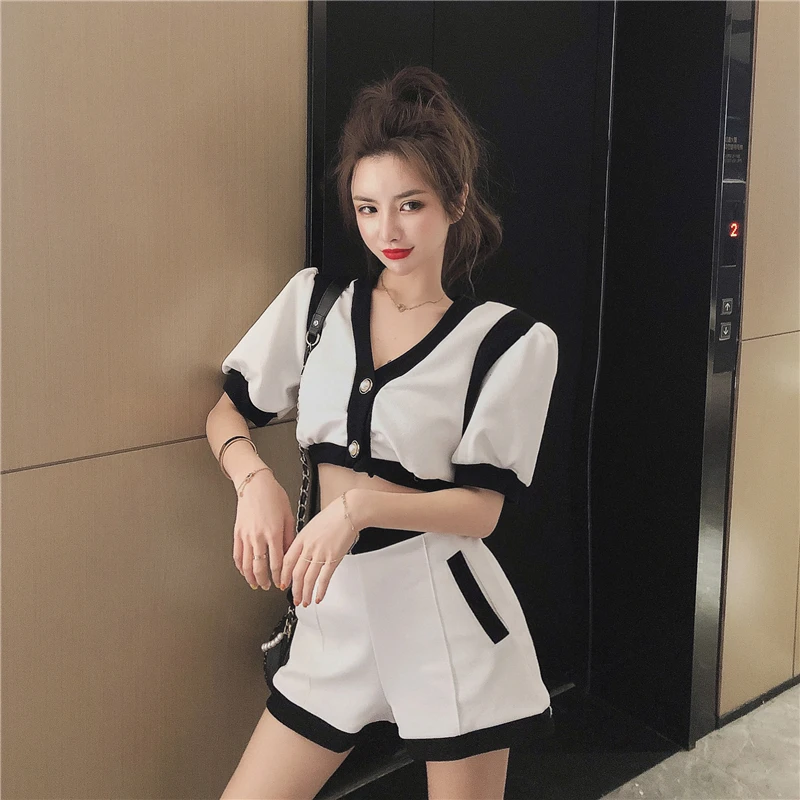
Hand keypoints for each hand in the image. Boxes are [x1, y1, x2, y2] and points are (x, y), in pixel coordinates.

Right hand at [232, 470, 295, 590]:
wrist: (255, 484)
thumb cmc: (273, 496)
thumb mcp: (288, 516)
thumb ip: (290, 537)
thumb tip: (291, 553)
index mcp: (273, 533)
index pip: (276, 563)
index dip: (279, 576)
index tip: (282, 583)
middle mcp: (258, 536)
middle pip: (259, 567)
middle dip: (265, 581)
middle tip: (269, 586)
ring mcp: (246, 536)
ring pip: (246, 565)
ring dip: (251, 578)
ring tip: (256, 584)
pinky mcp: (237, 533)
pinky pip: (237, 555)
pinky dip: (240, 567)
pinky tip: (244, 571)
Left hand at [280, 491, 360, 605]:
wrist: (349, 511)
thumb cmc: (334, 516)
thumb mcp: (312, 525)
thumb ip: (305, 540)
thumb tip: (301, 553)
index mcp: (301, 538)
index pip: (287, 561)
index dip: (283, 575)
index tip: (283, 583)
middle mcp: (309, 547)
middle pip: (296, 573)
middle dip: (294, 590)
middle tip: (294, 598)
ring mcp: (321, 553)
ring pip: (308, 579)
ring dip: (305, 593)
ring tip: (305, 602)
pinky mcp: (333, 558)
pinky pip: (324, 578)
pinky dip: (320, 590)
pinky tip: (319, 597)